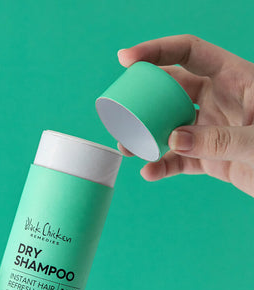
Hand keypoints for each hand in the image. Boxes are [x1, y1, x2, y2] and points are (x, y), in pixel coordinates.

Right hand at [117, 34, 253, 196]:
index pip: (190, 53)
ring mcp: (209, 129)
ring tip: (126, 148)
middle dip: (143, 99)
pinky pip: (177, 159)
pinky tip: (149, 172)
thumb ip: (218, 139)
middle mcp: (218, 100)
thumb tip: (173, 139)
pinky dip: (161, 166)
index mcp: (236, 80)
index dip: (158, 51)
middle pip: (170, 89)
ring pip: (168, 126)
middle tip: (120, 111)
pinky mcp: (206, 157)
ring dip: (144, 136)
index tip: (127, 59)